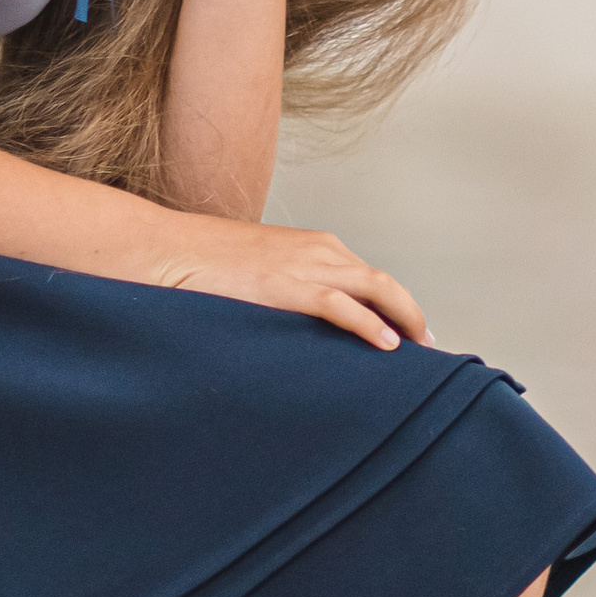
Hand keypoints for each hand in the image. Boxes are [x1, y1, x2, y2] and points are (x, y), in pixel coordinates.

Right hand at [159, 215, 430, 352]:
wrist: (168, 248)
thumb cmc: (206, 264)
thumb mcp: (261, 272)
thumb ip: (288, 289)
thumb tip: (301, 322)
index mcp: (315, 247)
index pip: (370, 277)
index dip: (395, 306)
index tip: (409, 333)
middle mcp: (320, 251)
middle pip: (384, 283)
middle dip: (411, 314)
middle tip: (427, 346)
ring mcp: (306, 266)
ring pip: (376, 290)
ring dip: (404, 319)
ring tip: (420, 350)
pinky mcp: (287, 286)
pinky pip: (342, 306)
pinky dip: (370, 325)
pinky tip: (387, 346)